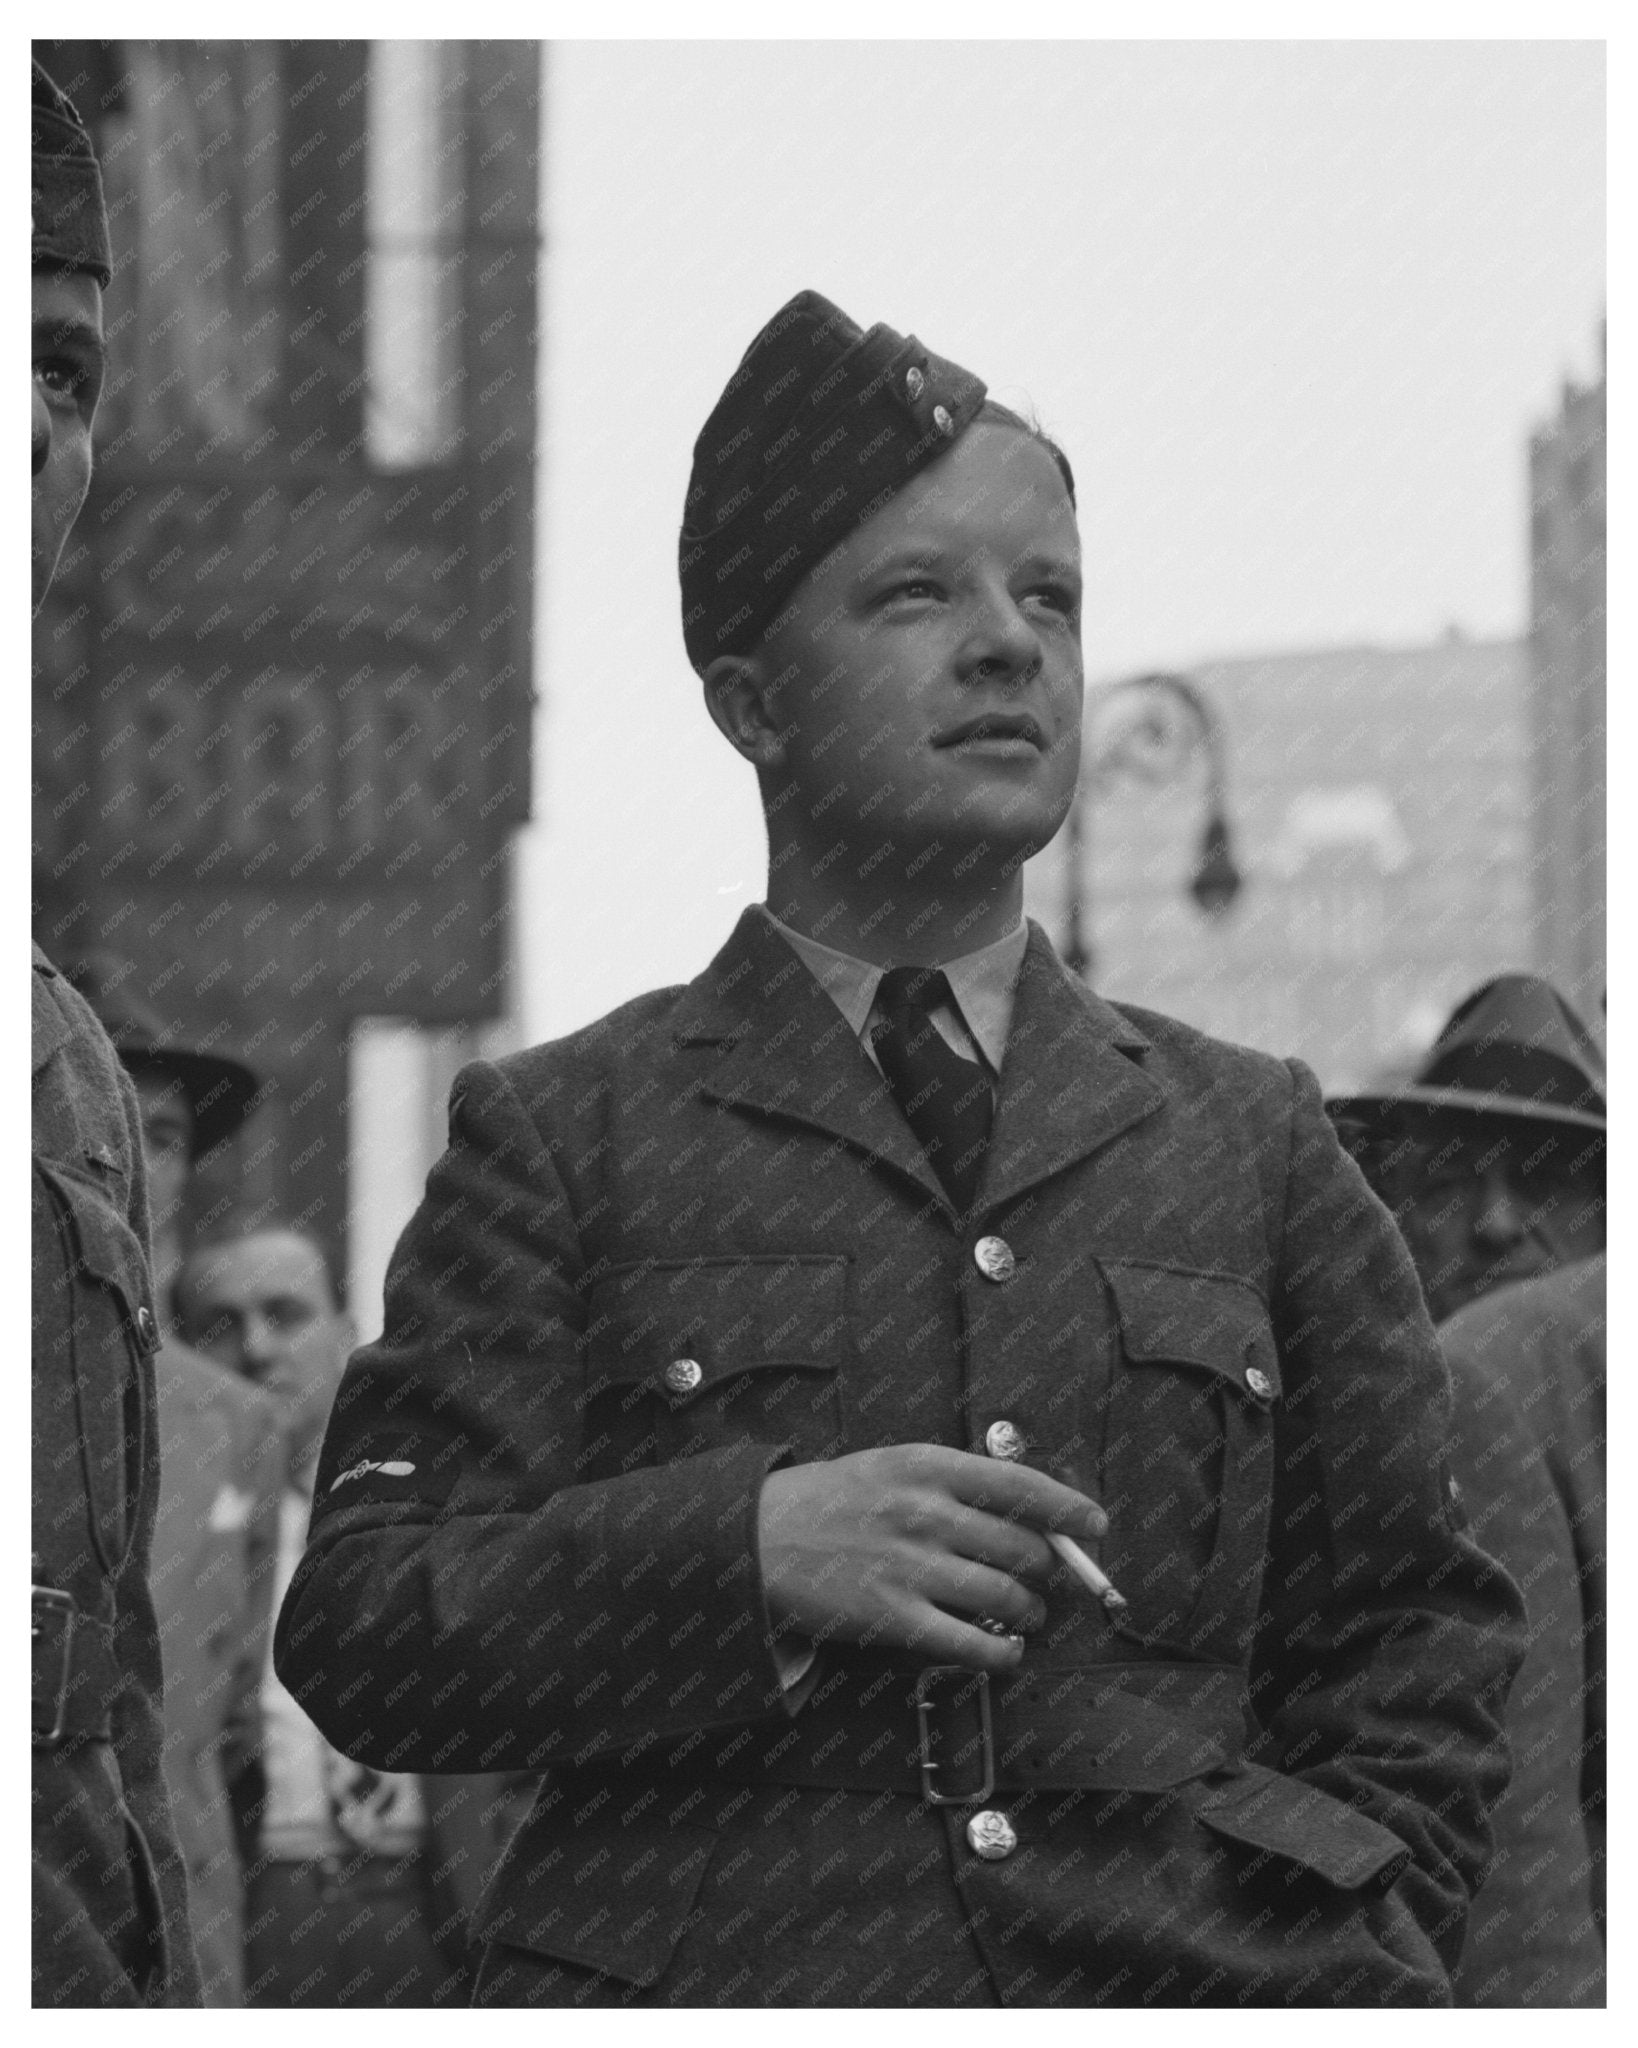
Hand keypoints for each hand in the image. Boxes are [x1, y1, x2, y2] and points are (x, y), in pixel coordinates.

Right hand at [757, 1443, 1106, 1673]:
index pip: (1020, 1485)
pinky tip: (1005, 1651)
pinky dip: (1001, 1653)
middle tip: (1050, 1579)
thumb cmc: (831, 1500)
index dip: (1068, 1507)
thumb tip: (1027, 1514)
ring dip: (1029, 1612)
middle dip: (1048, 1570)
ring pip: (1005, 1596)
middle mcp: (923, 1512)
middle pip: (1021, 1547)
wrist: (758, 1539)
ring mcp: (910, 1567)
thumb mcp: (891, 1466)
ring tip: (1026, 1615)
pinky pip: (971, 1643)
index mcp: (925, 1466)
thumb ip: (954, 1484)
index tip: (1094, 1523)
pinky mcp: (894, 1618)